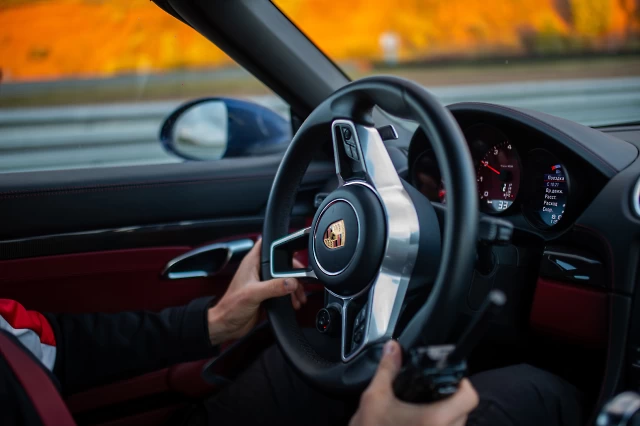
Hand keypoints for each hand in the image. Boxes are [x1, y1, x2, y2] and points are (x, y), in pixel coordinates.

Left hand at [207, 238, 306, 344]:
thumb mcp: (253, 294)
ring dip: (294, 285)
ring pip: (284, 277)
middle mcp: (258, 270)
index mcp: (252, 263)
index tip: (293, 249)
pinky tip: (294, 301)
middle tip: (301, 278)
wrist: (227, 325)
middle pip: (280, 262)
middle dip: (293, 270)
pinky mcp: (266, 294)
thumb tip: (291, 282)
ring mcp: (263, 282)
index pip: (267, 244)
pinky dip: (290, 294)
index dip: (279, 243)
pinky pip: (282, 290)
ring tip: (299, 294)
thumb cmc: (230, 307)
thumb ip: (273, 287)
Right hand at [350, 341, 477, 425]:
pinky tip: (418, 423)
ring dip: (446, 414)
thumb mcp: (375, 398)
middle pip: (464, 410)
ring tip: (424, 408)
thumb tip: (393, 348)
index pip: (469, 397)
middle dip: (451, 398)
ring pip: (457, 425)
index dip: (461, 382)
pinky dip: (438, 425)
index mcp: (435, 421)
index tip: (448, 377)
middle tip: (432, 390)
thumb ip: (387, 370)